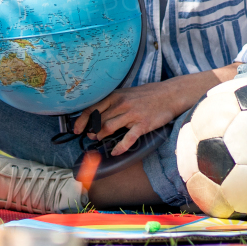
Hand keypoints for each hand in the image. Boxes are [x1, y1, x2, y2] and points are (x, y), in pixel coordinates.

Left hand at [72, 78, 193, 155]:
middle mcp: (122, 104)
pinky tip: (115, 152)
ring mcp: (132, 115)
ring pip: (109, 128)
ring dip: (101, 136)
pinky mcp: (143, 125)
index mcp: (116, 95)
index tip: (76, 129)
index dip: (82, 120)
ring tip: (99, 140)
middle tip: (90, 136)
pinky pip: (128, 138)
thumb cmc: (147, 95)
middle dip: (91, 130)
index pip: (92, 108)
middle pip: (98, 120)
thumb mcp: (127, 93)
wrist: (170, 94)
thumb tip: (97, 114)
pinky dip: (120, 147)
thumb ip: (113, 102)